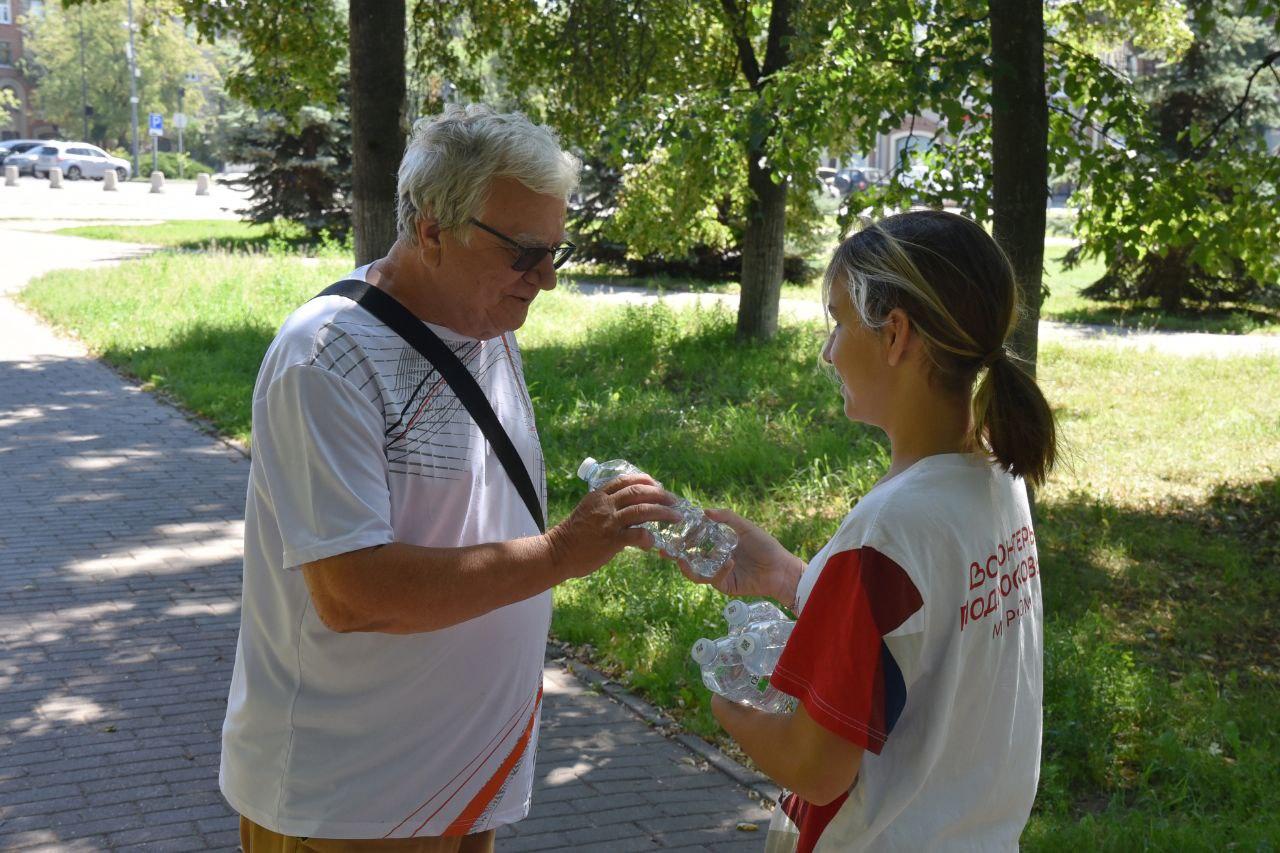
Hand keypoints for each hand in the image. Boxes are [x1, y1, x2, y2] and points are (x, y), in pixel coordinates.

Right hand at [547, 474, 680, 578]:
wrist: (557, 552)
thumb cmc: (573, 535)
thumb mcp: (588, 511)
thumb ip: (606, 507)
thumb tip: (630, 511)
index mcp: (599, 495)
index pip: (625, 480)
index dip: (645, 481)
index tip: (658, 485)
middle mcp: (605, 505)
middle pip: (638, 492)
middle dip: (660, 495)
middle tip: (674, 501)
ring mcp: (608, 522)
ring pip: (642, 510)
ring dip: (663, 513)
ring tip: (676, 517)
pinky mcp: (611, 540)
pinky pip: (637, 535)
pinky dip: (649, 537)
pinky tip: (652, 542)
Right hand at [672, 508, 803, 603]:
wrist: (781, 569)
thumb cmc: (765, 546)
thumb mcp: (745, 527)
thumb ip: (727, 518)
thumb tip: (705, 511)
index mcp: (716, 543)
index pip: (693, 540)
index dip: (681, 537)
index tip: (670, 530)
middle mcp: (714, 558)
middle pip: (689, 558)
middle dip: (675, 555)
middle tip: (664, 550)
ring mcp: (718, 573)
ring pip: (695, 572)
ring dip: (687, 567)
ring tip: (682, 560)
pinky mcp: (725, 586)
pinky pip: (714, 579)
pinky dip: (719, 570)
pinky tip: (729, 562)